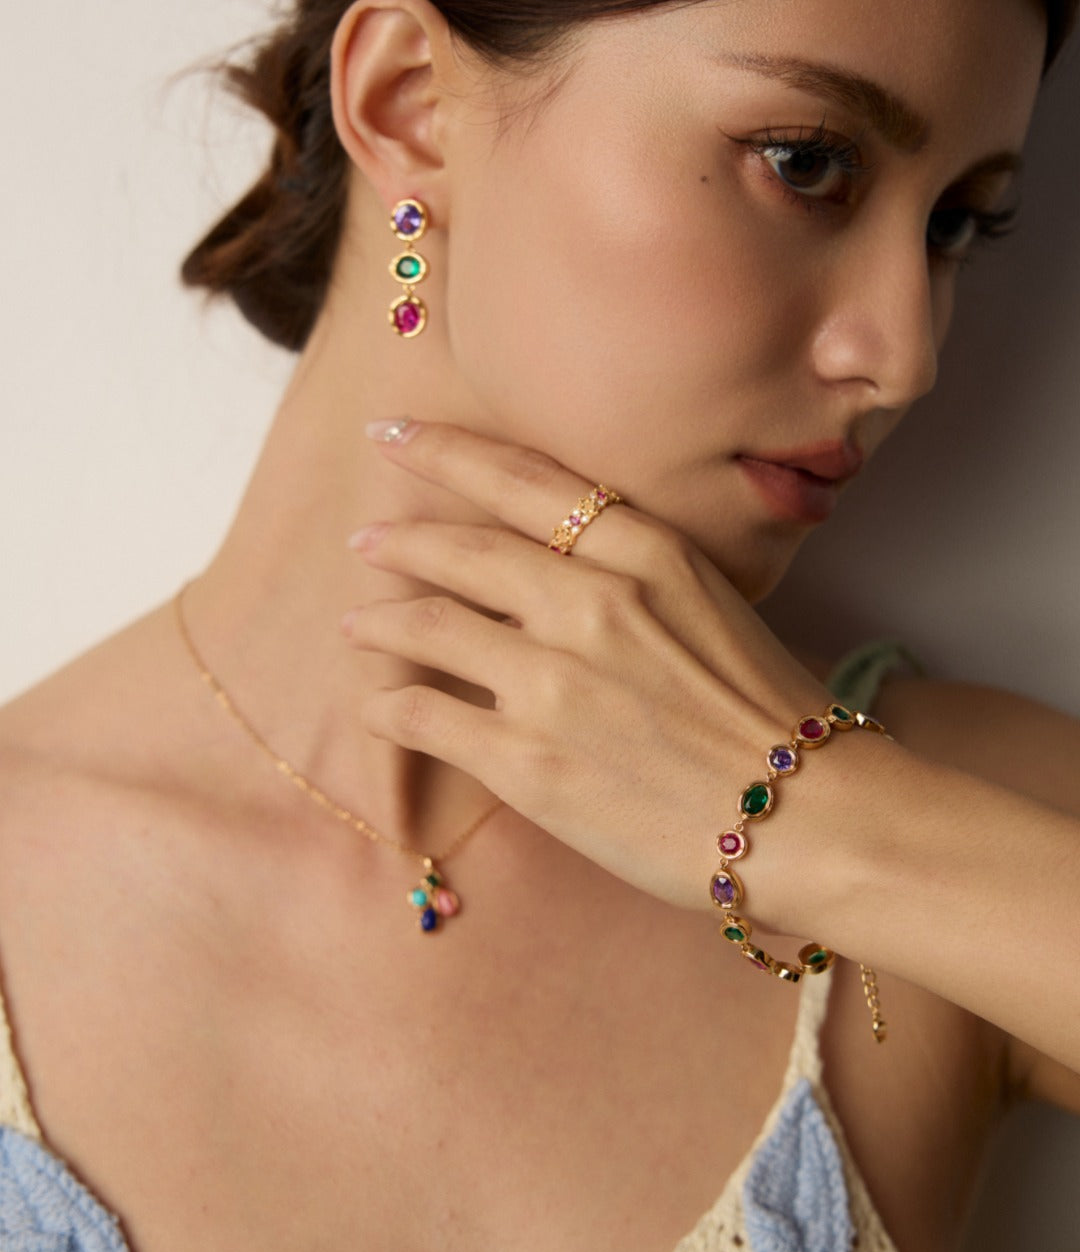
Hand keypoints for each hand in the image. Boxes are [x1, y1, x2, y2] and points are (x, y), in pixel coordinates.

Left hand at [341, 420, 834, 924]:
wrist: (809, 816)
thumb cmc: (773, 715)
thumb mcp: (714, 604)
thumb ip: (637, 572)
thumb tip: (561, 568)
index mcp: (645, 552)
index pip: (522, 481)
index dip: (446, 450)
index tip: (394, 435)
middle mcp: (590, 602)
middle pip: (460, 549)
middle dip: (399, 539)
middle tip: (363, 538)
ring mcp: (552, 681)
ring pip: (427, 627)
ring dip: (381, 623)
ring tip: (358, 626)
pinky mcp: (526, 761)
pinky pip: (424, 717)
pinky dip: (390, 707)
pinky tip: (380, 709)